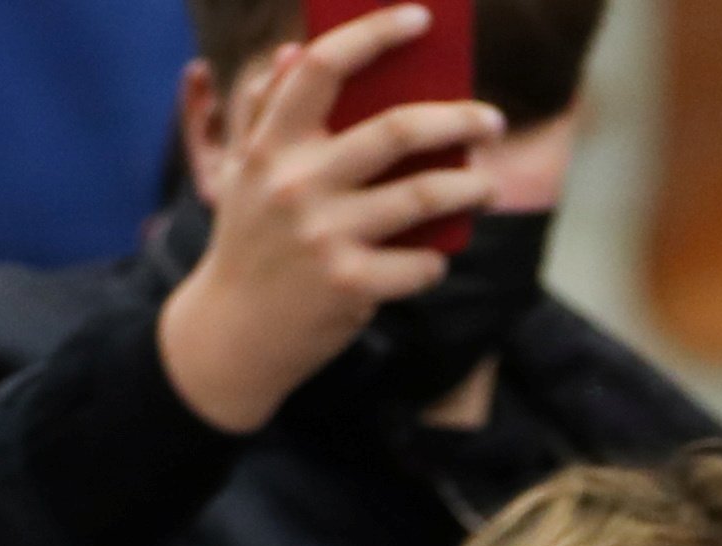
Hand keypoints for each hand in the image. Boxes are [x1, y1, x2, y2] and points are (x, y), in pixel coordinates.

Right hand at [154, 1, 503, 432]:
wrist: (230, 337)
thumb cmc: (246, 244)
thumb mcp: (239, 174)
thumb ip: (261, 112)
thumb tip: (290, 54)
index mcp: (271, 147)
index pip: (322, 67)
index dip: (375, 33)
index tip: (419, 18)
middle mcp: (298, 185)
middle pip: (398, 129)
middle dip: (460, 120)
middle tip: (492, 121)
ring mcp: (325, 237)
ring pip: (425, 195)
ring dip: (471, 188)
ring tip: (486, 186)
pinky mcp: (349, 286)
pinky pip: (420, 263)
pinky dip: (435, 260)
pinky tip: (435, 257)